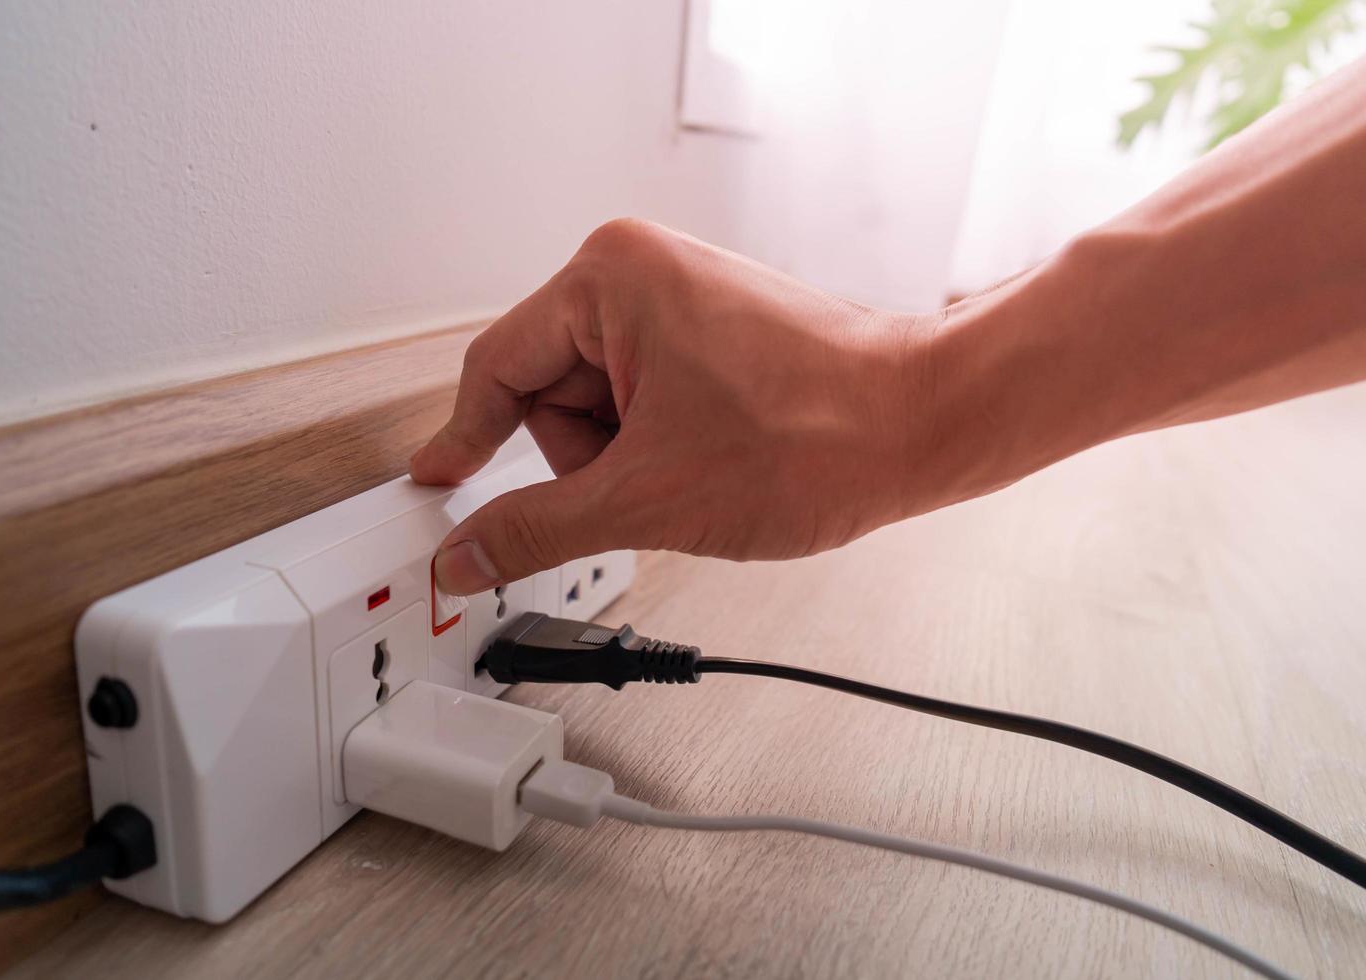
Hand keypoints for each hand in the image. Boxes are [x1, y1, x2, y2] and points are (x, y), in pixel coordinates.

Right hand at [410, 219, 952, 594]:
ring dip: (630, 460)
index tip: (438, 488)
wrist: (927, 426)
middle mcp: (641, 270)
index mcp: (608, 276)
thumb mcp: (647, 498)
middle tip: (646, 487)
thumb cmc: (819, 433)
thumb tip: (468, 551)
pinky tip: (714, 465)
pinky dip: (661, 447)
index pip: (495, 369)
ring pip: (600, 407)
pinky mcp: (713, 332)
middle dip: (587, 460)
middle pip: (548, 392)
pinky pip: (647, 400)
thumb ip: (536, 529)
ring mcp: (682, 299)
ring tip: (699, 474)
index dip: (463, 442)